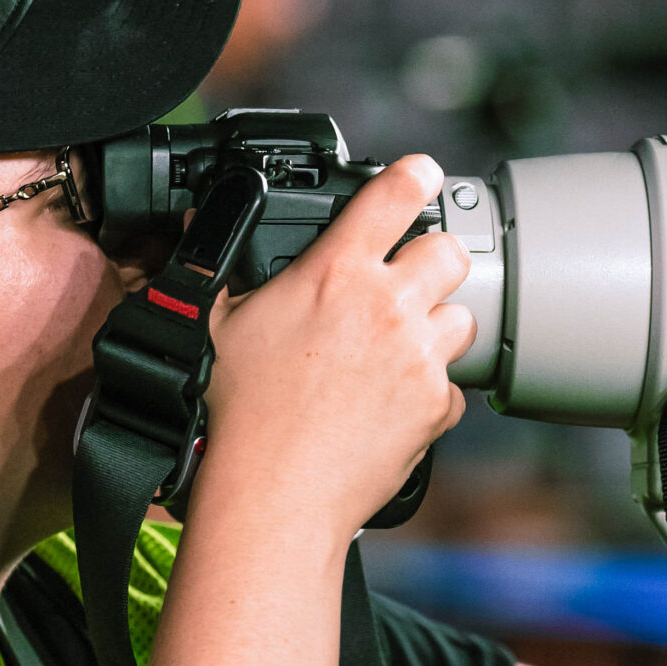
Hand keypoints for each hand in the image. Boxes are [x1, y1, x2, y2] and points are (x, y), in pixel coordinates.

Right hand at [197, 155, 473, 530]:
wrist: (275, 491)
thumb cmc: (240, 414)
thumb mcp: (220, 324)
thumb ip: (227, 270)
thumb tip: (204, 228)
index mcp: (336, 271)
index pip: (395, 195)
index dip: (416, 175)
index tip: (423, 174)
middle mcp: (388, 306)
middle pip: (450, 251)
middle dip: (436, 260)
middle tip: (410, 280)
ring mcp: (419, 356)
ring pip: (463, 318)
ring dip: (438, 327)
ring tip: (398, 351)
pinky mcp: (438, 405)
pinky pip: (454, 386)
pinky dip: (431, 393)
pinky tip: (391, 405)